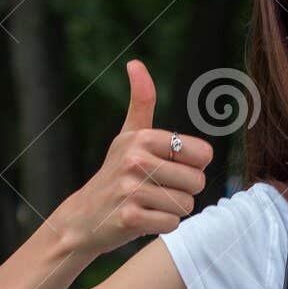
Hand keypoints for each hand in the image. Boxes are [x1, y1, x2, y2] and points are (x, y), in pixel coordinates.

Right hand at [55, 59, 212, 257]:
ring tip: (149, 203)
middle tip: (158, 190)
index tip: (171, 168)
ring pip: (185, 205)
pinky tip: (143, 218)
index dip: (193, 166)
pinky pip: (171, 224)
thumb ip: (141, 102)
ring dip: (172, 210)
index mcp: (143, 138)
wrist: (84, 216)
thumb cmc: (115, 173)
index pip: (203, 154)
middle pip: (197, 182)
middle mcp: (136, 160)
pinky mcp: (130, 218)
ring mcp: (131, 189)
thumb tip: (136, 63)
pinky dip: (162, 225)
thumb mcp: (127, 136)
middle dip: (184, 191)